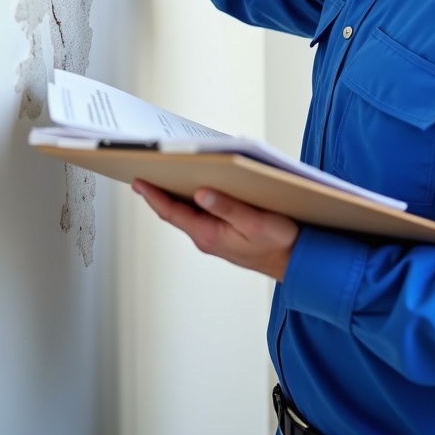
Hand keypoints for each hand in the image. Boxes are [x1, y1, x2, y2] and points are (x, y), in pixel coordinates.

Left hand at [132, 181, 298, 281]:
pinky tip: (193, 186)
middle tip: (143, 173)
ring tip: (162, 175)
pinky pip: (200, 214)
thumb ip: (227, 208)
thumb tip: (201, 193)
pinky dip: (192, 199)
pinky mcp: (224, 232)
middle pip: (175, 211)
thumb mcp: (255, 223)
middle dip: (158, 193)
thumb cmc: (279, 243)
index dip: (154, 196)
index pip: (173, 212)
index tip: (139, 182)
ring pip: (187, 212)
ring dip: (174, 195)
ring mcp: (214, 235)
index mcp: (209, 234)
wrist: (295, 261)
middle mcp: (207, 236)